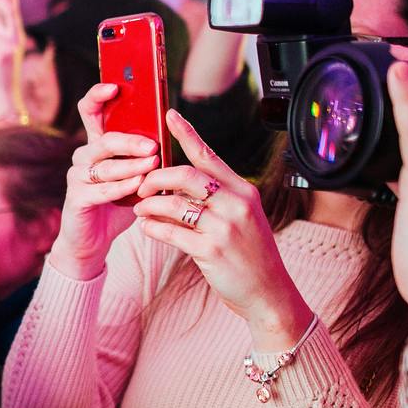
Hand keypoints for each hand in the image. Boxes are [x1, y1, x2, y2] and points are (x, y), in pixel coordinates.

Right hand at [44, 84, 152, 280]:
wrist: (93, 240)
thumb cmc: (118, 203)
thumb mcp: (135, 175)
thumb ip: (144, 156)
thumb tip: (167, 135)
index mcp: (97, 144)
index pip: (91, 111)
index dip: (98, 95)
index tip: (115, 87)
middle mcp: (84, 156)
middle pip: (104, 140)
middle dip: (130, 141)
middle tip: (153, 146)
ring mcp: (77, 176)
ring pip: (105, 165)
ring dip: (131, 166)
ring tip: (153, 167)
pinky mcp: (77, 198)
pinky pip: (101, 189)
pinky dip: (121, 187)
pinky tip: (138, 187)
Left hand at [132, 110, 311, 347]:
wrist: (267, 292)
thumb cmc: (248, 253)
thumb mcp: (240, 218)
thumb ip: (214, 199)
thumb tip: (174, 185)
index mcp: (243, 191)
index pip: (209, 155)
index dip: (187, 133)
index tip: (169, 115)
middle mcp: (236, 204)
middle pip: (186, 176)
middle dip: (156, 178)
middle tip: (141, 186)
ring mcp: (225, 228)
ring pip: (174, 204)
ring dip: (149, 206)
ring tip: (140, 210)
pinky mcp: (211, 250)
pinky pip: (171, 232)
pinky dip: (153, 228)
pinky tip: (146, 228)